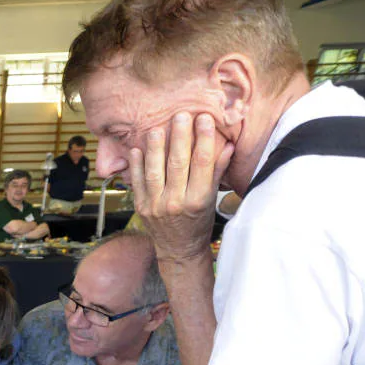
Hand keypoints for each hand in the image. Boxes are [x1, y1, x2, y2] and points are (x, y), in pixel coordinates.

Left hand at [130, 112, 233, 263]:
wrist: (178, 249)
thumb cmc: (198, 223)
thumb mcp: (211, 199)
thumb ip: (217, 172)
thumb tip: (228, 145)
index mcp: (198, 200)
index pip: (201, 163)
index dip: (203, 139)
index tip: (204, 119)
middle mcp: (176, 202)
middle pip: (178, 164)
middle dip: (180, 137)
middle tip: (181, 115)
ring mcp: (155, 205)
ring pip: (155, 171)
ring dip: (155, 148)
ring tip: (157, 128)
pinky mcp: (140, 207)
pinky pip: (137, 182)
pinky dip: (136, 165)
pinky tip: (136, 148)